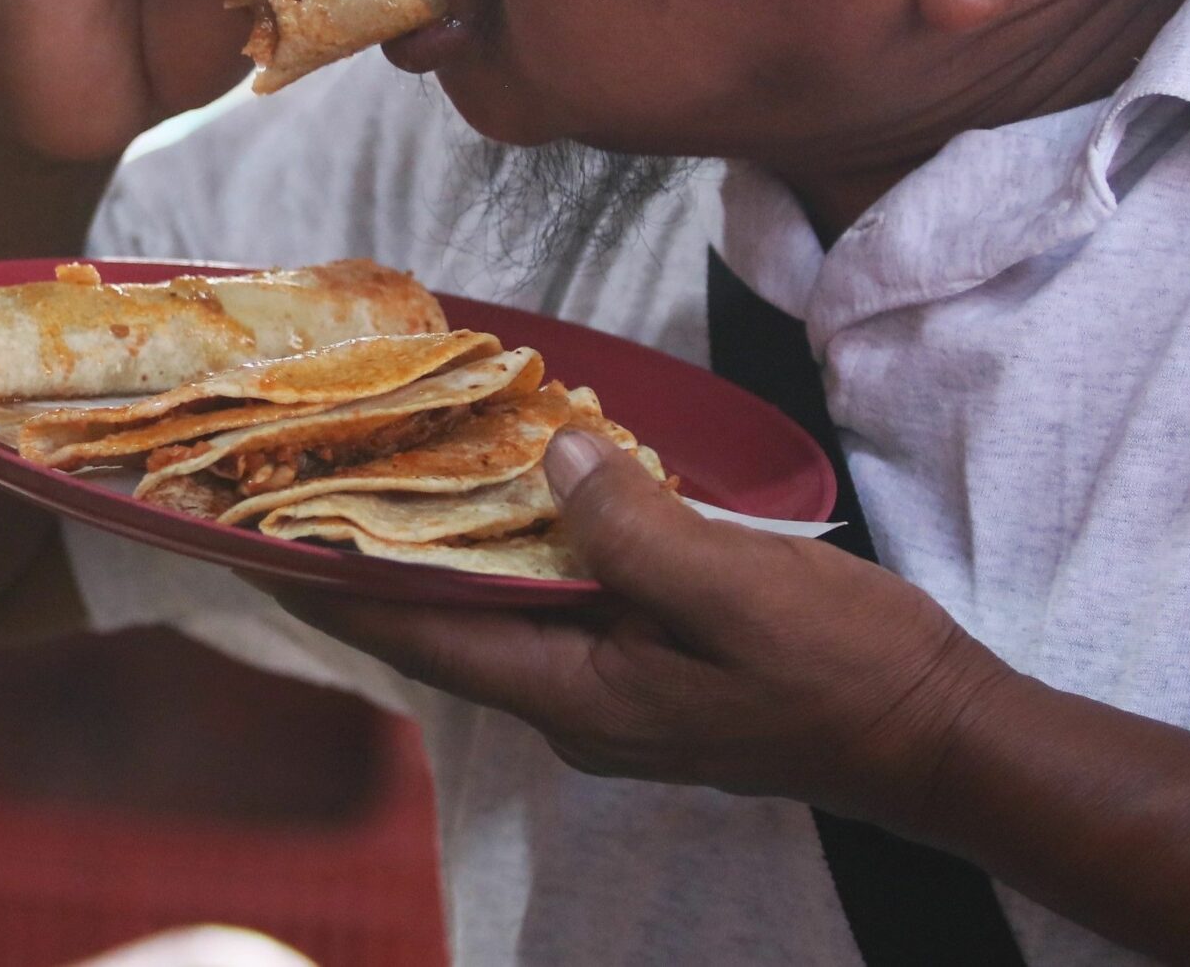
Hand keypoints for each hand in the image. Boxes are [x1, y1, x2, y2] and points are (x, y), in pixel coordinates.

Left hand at [275, 429, 1015, 828]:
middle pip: (443, 622)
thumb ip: (637, 528)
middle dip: (368, 559)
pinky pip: (554, 601)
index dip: (333, 586)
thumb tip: (553, 456)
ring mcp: (612, 690)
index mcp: (577, 695)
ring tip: (376, 473)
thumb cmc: (845, 672)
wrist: (937, 734)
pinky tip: (510, 488)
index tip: (252, 538)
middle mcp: (575, 703)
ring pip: (496, 608)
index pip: (422, 634)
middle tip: (300, 483)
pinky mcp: (647, 666)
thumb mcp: (740, 588)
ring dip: (438, 547)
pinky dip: (514, 546)